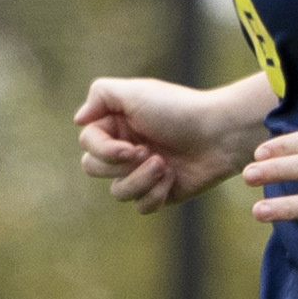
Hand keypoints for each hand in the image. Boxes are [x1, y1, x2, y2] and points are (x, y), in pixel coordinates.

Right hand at [76, 77, 261, 210]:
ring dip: (140, 180)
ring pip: (118, 192)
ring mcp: (143, 172)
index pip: (88, 144)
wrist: (219, 134)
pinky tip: (174, 178)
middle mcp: (126, 148)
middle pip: (94, 169)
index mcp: (118, 124)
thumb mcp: (136, 91)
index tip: (131, 146)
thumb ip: (100, 95)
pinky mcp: (161, 192)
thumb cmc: (178, 110)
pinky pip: (142, 207)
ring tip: (165, 166)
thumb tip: (78, 119)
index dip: (105, 150)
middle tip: (149, 152)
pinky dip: (156, 195)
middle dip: (120, 166)